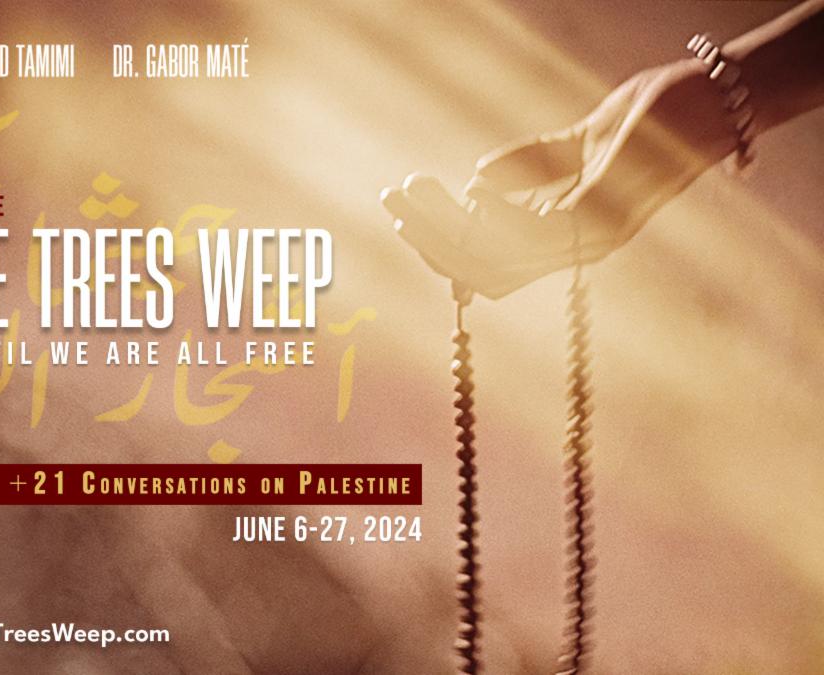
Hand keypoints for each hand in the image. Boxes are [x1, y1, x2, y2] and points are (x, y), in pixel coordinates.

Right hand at [384, 57, 743, 298]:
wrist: (715, 98)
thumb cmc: (650, 118)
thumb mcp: (577, 141)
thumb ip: (530, 164)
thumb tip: (475, 180)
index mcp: (568, 236)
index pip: (491, 265)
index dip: (442, 251)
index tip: (403, 218)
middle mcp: (579, 248)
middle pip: (485, 270)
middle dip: (430, 240)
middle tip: (393, 202)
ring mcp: (593, 236)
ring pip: (501, 257)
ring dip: (448, 228)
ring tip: (413, 191)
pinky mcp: (607, 211)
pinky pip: (538, 235)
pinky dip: (498, 218)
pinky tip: (472, 188)